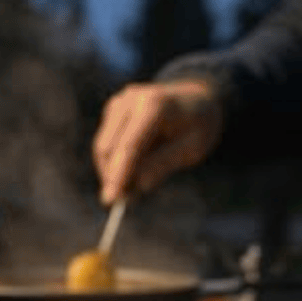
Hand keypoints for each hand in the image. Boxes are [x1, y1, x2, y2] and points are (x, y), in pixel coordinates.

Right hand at [92, 80, 224, 205]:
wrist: (196, 99)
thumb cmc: (198, 126)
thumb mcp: (192, 148)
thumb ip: (164, 163)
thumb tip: (139, 184)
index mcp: (155, 105)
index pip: (129, 146)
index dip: (119, 174)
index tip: (112, 200)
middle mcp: (131, 100)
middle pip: (108, 147)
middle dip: (113, 176)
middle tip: (126, 201)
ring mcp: (120, 103)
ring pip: (103, 148)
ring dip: (112, 172)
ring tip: (132, 190)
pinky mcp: (113, 110)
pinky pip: (106, 144)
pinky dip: (114, 162)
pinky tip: (131, 172)